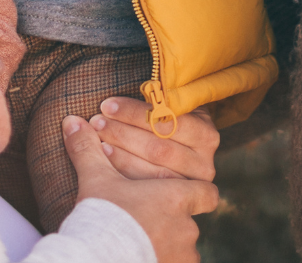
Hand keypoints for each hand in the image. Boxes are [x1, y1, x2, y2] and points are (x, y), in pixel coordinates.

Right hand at [63, 114, 215, 262]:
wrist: (97, 256)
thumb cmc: (101, 215)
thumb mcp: (95, 179)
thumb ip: (88, 149)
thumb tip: (71, 121)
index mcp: (176, 197)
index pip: (207, 193)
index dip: (196, 192)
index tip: (179, 194)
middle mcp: (187, 226)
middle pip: (192, 220)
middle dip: (173, 219)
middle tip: (152, 218)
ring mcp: (182, 254)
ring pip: (185, 247)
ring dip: (170, 241)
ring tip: (146, 237)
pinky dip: (163, 257)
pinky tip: (145, 254)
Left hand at [90, 98, 217, 181]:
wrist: (180, 158)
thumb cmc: (166, 126)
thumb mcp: (169, 111)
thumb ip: (155, 103)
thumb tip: (114, 98)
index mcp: (205, 134)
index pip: (168, 121)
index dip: (135, 112)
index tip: (107, 105)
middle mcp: (204, 163)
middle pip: (159, 148)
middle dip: (123, 132)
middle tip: (96, 121)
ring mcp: (191, 187)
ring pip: (152, 170)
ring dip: (120, 152)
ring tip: (95, 139)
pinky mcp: (176, 202)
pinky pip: (146, 188)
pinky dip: (122, 171)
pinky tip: (103, 159)